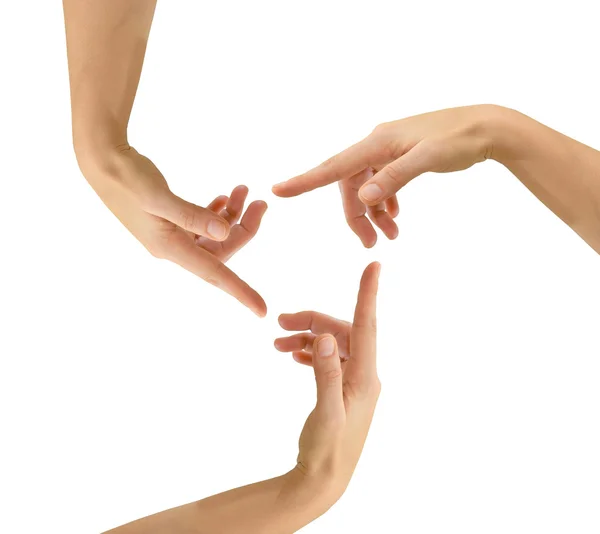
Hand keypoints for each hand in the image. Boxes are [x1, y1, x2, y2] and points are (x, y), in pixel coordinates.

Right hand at [80, 146, 267, 315]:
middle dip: (244, 228)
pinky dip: (216, 214)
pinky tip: (223, 198)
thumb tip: (223, 232)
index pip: (214, 274)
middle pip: (221, 250)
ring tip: (243, 190)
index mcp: (170, 248)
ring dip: (232, 216)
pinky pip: (201, 227)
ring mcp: (171, 236)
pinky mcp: (169, 223)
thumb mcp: (158, 196)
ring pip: (213, 236)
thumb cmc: (127, 179)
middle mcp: (172, 247)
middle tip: (260, 201)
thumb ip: (191, 215)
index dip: (240, 292)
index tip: (262, 310)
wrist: (102, 163)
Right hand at [273, 105, 497, 244]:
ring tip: (392, 236)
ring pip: (368, 187)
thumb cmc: (459, 139)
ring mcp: (389, 150)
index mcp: (377, 142)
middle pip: (351, 185)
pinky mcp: (402, 156)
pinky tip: (396, 217)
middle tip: (373, 244)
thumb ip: (394, 178)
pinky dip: (386, 202)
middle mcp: (377, 144)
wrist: (488, 128)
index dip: (305, 181)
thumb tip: (364, 197)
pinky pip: (383, 183)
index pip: (333, 166)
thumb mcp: (427, 159)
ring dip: (375, 213)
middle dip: (358, 216)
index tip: (279, 191)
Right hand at [275, 262, 381, 501]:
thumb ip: (326, 374)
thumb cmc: (328, 449)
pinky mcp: (342, 390)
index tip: (374, 266)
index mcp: (365, 376)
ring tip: (278, 342)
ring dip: (307, 339)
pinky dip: (310, 353)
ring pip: (332, 345)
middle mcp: (363, 375)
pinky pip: (328, 360)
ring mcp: (353, 382)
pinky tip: (293, 356)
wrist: (325, 478)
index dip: (368, 294)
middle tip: (280, 323)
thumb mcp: (326, 412)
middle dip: (312, 322)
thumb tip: (325, 337)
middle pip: (341, 332)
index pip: (367, 326)